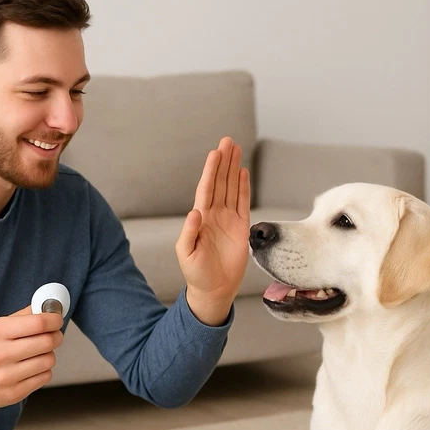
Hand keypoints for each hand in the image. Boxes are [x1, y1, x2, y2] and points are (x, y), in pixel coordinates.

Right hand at [0, 306, 63, 429]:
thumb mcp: (0, 327)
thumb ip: (25, 315)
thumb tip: (51, 307)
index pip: (38, 323)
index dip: (54, 320)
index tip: (57, 319)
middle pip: (46, 341)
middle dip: (56, 336)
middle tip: (54, 335)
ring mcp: (6, 376)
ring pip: (49, 360)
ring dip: (49, 355)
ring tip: (38, 354)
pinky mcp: (15, 393)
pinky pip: (46, 376)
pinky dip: (44, 371)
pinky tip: (32, 368)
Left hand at [175, 136, 250, 325]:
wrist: (214, 289)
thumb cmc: (196, 274)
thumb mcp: (186, 254)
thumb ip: (189, 234)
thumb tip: (195, 213)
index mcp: (200, 219)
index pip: (206, 189)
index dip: (211, 170)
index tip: (215, 153)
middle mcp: (214, 215)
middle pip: (220, 182)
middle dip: (223, 162)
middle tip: (228, 141)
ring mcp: (228, 219)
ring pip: (231, 187)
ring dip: (233, 169)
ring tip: (236, 149)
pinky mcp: (240, 227)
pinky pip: (242, 202)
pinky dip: (243, 187)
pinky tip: (243, 172)